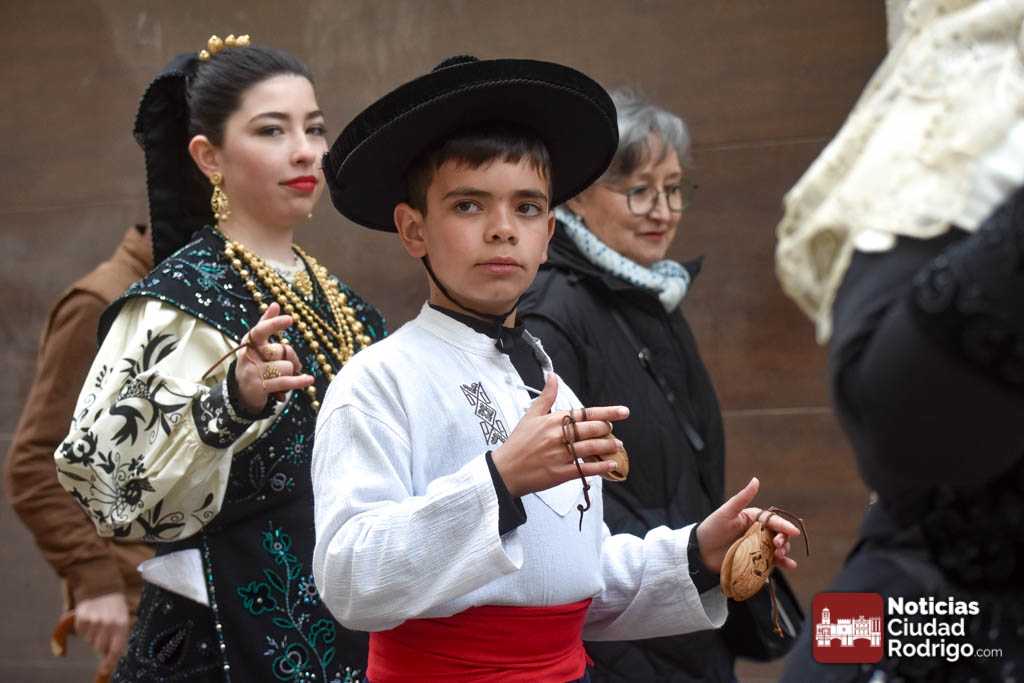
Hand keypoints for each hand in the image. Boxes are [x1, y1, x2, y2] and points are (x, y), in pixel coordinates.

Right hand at [74, 592, 129, 675]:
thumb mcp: (123, 621)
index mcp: (122, 625)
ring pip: (88, 640)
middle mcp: (108, 622)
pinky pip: (80, 632)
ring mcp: (95, 619)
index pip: (116, 649)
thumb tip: (114, 659)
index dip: (109, 662)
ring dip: (92, 636)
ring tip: (98, 624)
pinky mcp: (82, 615)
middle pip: (99, 647)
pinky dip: (83, 629)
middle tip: (102, 635)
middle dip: (100, 646)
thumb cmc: (115, 609)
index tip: (104, 671)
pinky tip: (90, 620)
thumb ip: (119, 639)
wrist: (104, 588)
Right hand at [234, 302, 313, 413]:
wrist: (242, 392)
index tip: (290, 319)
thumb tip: (275, 304)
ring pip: (286, 367)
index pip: (261, 330)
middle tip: (286, 363)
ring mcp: (252, 372)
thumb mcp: (257, 344)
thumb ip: (265, 324)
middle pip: (281, 350)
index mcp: (248, 342)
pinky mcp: (259, 388)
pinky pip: (286, 381)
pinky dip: (299, 381)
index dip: (274, 324)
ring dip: (290, 372)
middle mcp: (248, 356)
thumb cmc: (255, 362)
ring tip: (280, 376)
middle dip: (290, 357)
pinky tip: (309, 379)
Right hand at [491, 374, 628, 496]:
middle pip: (591, 430)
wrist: (504, 470)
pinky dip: (600, 467)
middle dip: (607, 430)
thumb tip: (553, 376)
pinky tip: (611, 464)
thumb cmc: (518, 443)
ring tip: (618, 446)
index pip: (585, 413)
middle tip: (614, 431)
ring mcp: (559, 455)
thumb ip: (546, 396)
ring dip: (608, 447)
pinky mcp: (559, 473)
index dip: (607, 412)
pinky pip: (585, 469)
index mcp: (552, 420)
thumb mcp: (530, 416)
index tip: (623, 412)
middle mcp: (557, 436)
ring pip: (591, 448)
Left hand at [695, 477, 800, 572]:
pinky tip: (790, 566)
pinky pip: (772, 562)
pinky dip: (783, 564)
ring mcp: (757, 547)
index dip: (784, 526)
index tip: (794, 532)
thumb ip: (742, 497)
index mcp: (753, 519)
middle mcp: (757, 532)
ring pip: (777, 548)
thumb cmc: (711, 528)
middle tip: (778, 546)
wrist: (699, 551)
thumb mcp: (726, 512)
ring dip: (784, 552)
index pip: (772, 521)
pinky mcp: (755, 561)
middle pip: (778, 535)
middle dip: (783, 540)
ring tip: (782, 556)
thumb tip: (756, 480)